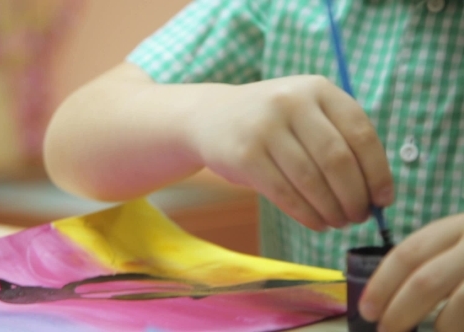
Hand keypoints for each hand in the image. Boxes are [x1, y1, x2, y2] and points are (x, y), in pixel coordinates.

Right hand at [188, 75, 393, 229]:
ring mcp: (265, 127)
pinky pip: (284, 193)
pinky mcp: (244, 155)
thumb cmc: (270, 122)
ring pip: (312, 180)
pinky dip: (306, 214)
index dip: (378, 172)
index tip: (384, 199)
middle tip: (359, 217)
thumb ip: (338, 139)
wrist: (210, 117)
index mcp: (317, 88)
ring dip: (331, 210)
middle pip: (338, 160)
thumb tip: (375, 194)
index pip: (361, 133)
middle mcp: (292, 102)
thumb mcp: (305, 112)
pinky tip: (316, 223)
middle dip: (355, 197)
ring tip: (338, 222)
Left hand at [359, 213, 463, 330]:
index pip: (408, 253)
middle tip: (385, 331)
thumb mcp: (458, 248)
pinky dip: (458, 328)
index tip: (366, 310)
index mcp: (457, 227)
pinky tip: (454, 329)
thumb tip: (385, 300)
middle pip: (427, 280)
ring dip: (439, 329)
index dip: (382, 283)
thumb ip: (429, 265)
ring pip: (457, 308)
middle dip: (400, 312)